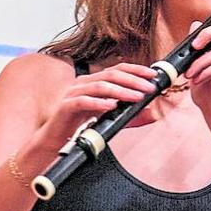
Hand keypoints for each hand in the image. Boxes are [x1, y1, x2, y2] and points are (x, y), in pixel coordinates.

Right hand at [40, 62, 157, 145]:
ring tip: (136, 97)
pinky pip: (83, 101)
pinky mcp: (65, 107)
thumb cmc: (82, 127)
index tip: (153, 74)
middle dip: (133, 80)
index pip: (117, 69)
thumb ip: (130, 115)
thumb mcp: (111, 119)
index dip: (136, 70)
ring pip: (99, 86)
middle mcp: (83, 83)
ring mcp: (73, 93)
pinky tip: (112, 106)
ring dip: (121, 91)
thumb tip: (153, 113)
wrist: (56, 141)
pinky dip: (99, 103)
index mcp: (94, 82)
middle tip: (149, 88)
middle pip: (111, 75)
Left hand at [187, 11, 210, 128]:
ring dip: (199, 62)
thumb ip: (197, 47)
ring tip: (190, 74)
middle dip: (207, 34)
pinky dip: (206, 72)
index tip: (210, 22)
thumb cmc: (209, 94)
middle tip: (194, 46)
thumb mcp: (197, 66)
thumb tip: (195, 24)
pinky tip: (197, 80)